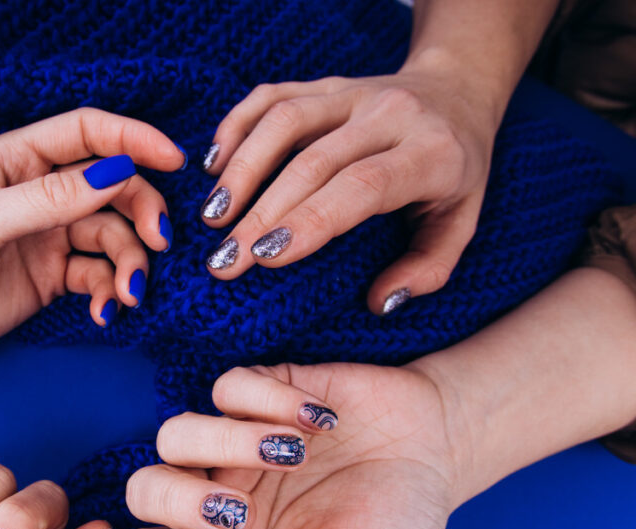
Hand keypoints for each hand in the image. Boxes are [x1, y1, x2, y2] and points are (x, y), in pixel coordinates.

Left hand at [0, 107, 184, 370]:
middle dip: (142, 210)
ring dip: (130, 262)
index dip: (133, 140)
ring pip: (113, 235)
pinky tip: (105, 312)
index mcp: (15, 161)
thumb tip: (116, 174)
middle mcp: (37, 193)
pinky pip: (99, 275)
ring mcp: (47, 236)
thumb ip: (49, 199)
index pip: (87, 134)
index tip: (174, 160)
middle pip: (113, 186)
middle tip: (159, 241)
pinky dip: (110, 292)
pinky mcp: (52, 277)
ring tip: (126, 294)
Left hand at [108, 362, 469, 528]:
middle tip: (237, 509)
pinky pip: (227, 385)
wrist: (439, 451)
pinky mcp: (260, 387)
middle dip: (177, 499)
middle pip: (144, 487)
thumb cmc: (389, 524)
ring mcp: (234, 436)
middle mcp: (218, 489)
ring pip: (173, 431)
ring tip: (296, 455)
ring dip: (229, 443)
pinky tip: (317, 419)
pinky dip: (267, 399)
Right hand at [199, 61, 499, 314]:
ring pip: (285, 119)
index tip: (265, 257)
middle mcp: (390, 113)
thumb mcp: (461, 222)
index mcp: (430, 153)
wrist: (458, 91)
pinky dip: (236, 126)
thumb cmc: (455, 171)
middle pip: (313, 161)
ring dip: (242, 169)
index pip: (362, 186)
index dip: (311, 220)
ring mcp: (353, 91)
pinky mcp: (324, 81)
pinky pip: (272, 95)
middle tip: (224, 260)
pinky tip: (212, 167)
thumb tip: (378, 302)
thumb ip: (427, 268)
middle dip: (261, 213)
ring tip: (212, 218)